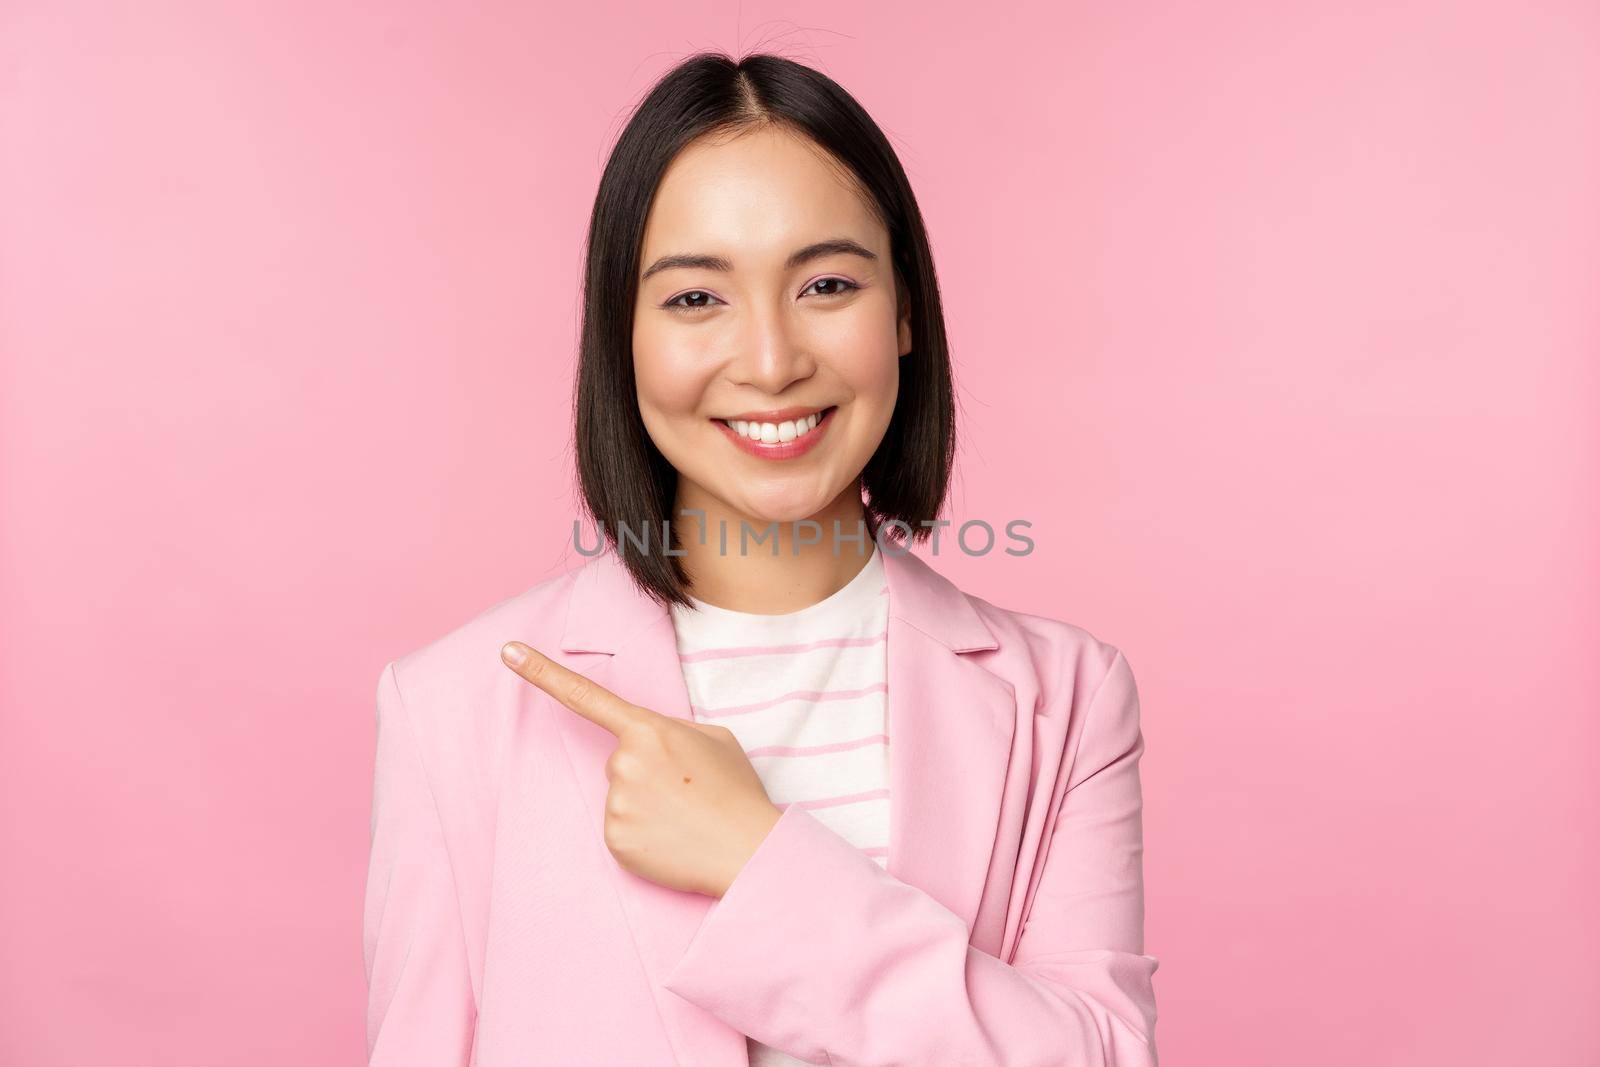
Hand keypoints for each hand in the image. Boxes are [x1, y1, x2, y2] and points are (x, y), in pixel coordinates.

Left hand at [500, 640, 782, 898]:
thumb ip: (673, 732)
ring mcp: (615, 802)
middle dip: (649, 773)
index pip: (585, 695)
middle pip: (620, 761)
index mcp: (648, 728)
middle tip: (687, 791)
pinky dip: (643, 835)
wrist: (749, 849)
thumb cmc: (735, 791)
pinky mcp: (614, 839)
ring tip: (685, 816)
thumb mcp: (714, 740)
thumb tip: (652, 747)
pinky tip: (671, 838)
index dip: (541, 672)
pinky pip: (621, 830)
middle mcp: (623, 761)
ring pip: (620, 797)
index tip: (507, 651)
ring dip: (647, 805)